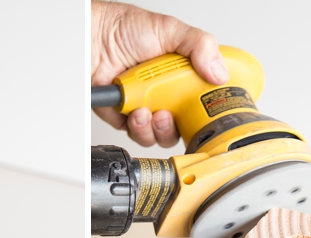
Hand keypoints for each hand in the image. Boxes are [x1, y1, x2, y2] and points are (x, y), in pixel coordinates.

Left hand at [91, 1, 229, 147]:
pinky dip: (138, 128)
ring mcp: (145, 106)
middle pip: (181, 125)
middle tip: (170, 115)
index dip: (204, 111)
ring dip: (157, 129)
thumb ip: (200, 45)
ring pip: (159, 134)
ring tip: (150, 112)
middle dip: (178, 126)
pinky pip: (137, 134)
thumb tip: (219, 72)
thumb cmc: (123, 28)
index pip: (200, 101)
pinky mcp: (125, 118)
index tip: (204, 113)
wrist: (91, 38)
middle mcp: (163, 93)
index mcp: (179, 75)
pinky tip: (136, 113)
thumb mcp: (171, 30)